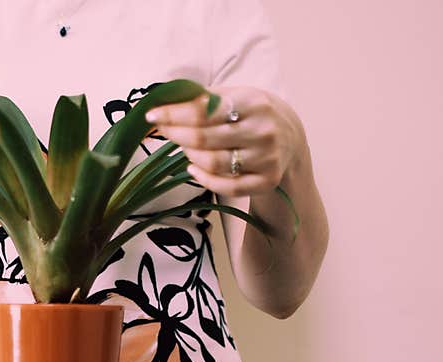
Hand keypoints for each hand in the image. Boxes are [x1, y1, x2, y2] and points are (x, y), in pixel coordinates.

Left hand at [145, 86, 304, 198]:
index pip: (203, 110)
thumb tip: (163, 100)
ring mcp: (266, 158)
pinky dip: (203, 179)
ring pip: (212, 163)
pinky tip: (192, 168)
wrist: (291, 137)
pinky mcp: (265, 181)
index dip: (173, 114)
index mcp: (254, 102)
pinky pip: (226, 186)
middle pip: (203, 138)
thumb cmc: (253, 114)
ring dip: (188, 155)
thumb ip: (203, 97)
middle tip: (161, 131)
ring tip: (182, 146)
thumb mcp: (236, 95)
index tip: (151, 115)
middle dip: (175, 134)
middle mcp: (262, 130)